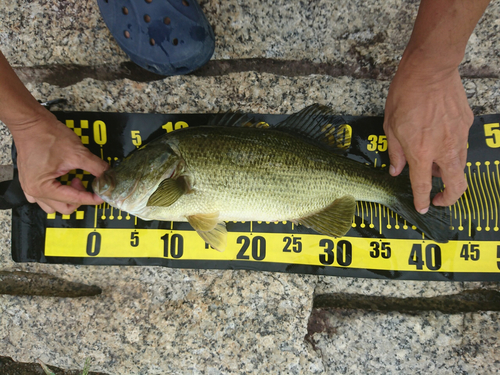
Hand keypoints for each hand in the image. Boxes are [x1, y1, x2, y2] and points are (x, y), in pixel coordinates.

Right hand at [11, 112, 108, 213]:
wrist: (30, 123)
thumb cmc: (47, 135)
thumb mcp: (78, 153)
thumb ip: (97, 167)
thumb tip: (108, 175)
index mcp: (43, 188)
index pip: (75, 200)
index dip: (93, 198)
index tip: (104, 194)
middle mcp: (34, 191)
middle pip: (65, 208)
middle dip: (79, 197)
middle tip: (84, 181)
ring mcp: (29, 187)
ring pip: (54, 205)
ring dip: (68, 197)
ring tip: (73, 180)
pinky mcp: (30, 181)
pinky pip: (43, 198)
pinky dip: (57, 194)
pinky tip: (63, 182)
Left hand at [383, 65, 472, 212]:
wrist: (430, 70)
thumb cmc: (406, 95)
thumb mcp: (390, 126)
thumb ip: (395, 152)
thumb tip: (397, 169)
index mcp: (421, 152)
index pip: (423, 186)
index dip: (422, 200)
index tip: (423, 208)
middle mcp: (443, 149)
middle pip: (456, 185)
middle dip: (449, 198)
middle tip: (438, 198)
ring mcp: (458, 137)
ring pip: (460, 166)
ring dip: (448, 173)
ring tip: (433, 165)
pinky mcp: (466, 124)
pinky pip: (461, 145)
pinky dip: (451, 150)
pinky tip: (439, 139)